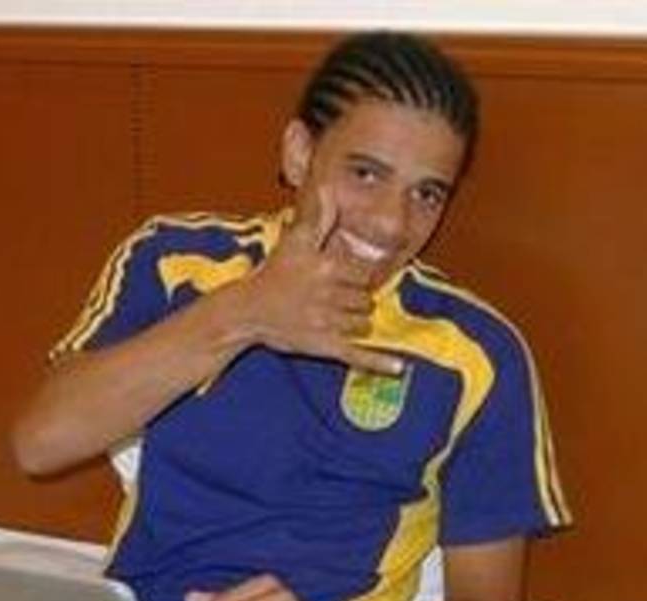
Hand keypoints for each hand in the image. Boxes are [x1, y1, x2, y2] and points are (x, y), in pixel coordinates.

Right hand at [241, 188, 401, 375]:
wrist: (247, 311)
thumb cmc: (273, 275)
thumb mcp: (293, 241)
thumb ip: (317, 216)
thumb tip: (329, 186)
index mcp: (328, 268)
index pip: (365, 274)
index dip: (359, 278)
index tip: (346, 279)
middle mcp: (331, 295)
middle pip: (366, 300)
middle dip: (357, 300)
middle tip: (336, 299)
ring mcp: (328, 323)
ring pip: (363, 324)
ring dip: (357, 323)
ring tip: (336, 317)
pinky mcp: (324, 346)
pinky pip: (358, 355)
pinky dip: (379, 363)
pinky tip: (399, 368)